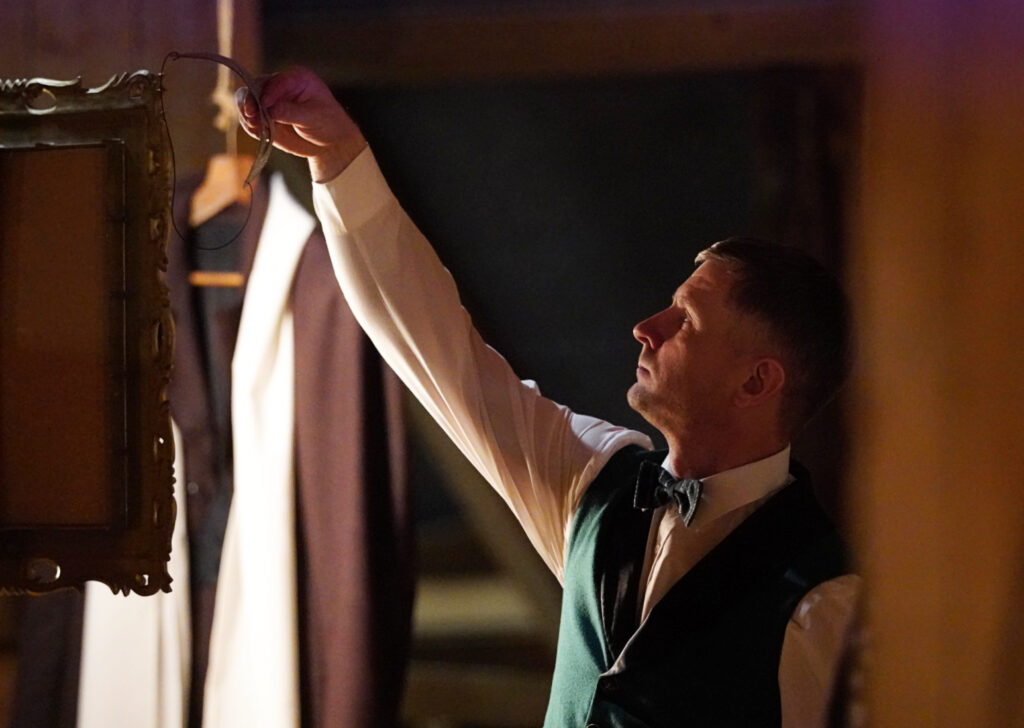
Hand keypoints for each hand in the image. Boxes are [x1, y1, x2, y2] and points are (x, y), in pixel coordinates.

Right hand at [237, 67, 366, 182]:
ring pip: (248, 101)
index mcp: (296, 78)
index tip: (264, 106)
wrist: (331, 143)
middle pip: (256, 87)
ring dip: (247, 113)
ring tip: (253, 125)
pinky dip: (249, 124)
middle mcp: (280, 86)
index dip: (267, 93)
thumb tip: (268, 109)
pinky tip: (256, 130)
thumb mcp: (313, 117)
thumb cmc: (328, 124)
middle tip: (251, 116)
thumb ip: (290, 112)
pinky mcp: (265, 116)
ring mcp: (270, 101)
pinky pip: (250, 118)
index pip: (275, 81)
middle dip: (251, 102)